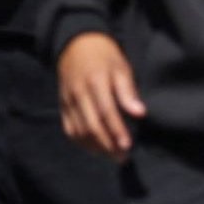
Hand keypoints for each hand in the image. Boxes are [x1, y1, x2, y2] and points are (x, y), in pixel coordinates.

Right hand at [57, 33, 143, 159]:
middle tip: (122, 157)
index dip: (116, 130)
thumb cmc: (105, 57)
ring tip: (112, 156)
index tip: (127, 146)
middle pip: (91, 125)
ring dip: (95, 146)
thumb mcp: (121, 67)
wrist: (76, 46)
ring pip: (79, 130)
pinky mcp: (62, 106)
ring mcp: (68, 100)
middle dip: (107, 144)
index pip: (106, 111)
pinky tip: (96, 148)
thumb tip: (140, 113)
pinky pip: (69, 128)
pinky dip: (81, 141)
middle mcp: (78, 93)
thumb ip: (128, 91)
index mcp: (95, 82)